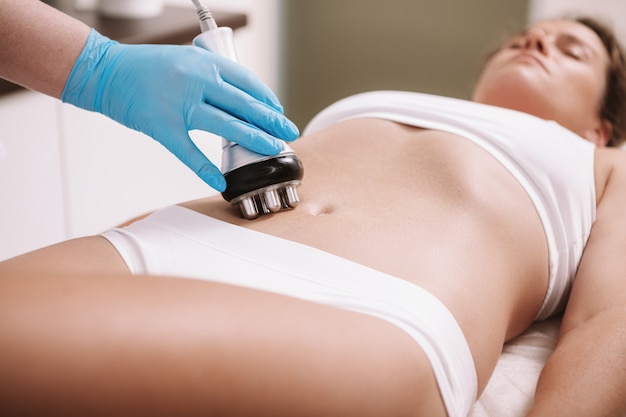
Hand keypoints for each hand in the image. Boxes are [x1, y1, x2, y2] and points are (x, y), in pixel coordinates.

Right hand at [62, 29, 298, 190]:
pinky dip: (206, 170)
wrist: (104, 71)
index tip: (278, 112)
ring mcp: (180, 104)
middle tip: (289, 132)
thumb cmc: (144, 67)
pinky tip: (221, 182)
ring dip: (254, 138)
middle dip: (271, 120)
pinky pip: (189, 153)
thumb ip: (210, 77)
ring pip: (227, 125)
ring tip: (273, 149)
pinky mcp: (162, 126)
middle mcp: (196, 80)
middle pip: (245, 103)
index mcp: (203, 62)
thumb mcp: (184, 61)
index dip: (267, 99)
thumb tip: (239, 100)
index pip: (247, 81)